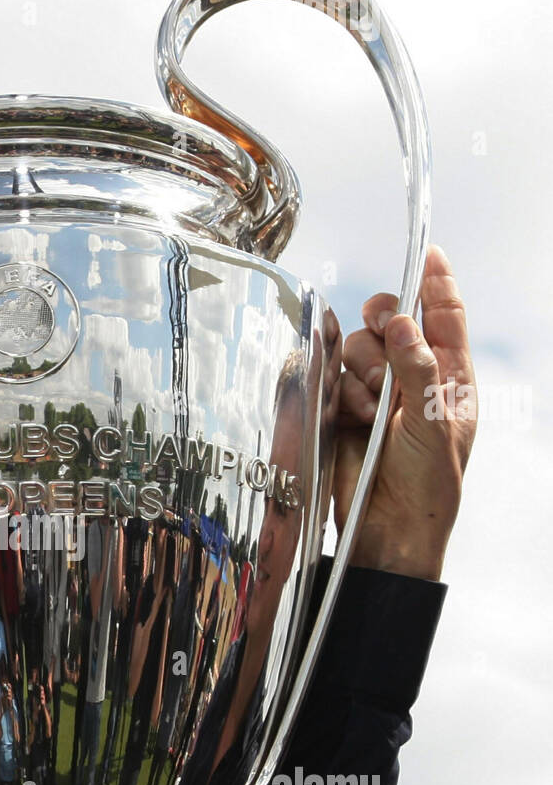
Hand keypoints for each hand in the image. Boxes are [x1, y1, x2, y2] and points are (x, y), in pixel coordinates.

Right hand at [334, 245, 476, 580]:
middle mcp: (412, 380)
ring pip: (357, 349)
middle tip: (383, 332)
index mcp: (450, 378)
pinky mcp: (343, 412)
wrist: (389, 532)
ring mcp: (376, 396)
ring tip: (375, 409)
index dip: (435, 282)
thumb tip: (404, 322)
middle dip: (384, 325)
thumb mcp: (434, 424)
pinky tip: (356, 417)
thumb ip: (419, 370)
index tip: (429, 253)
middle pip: (391, 323)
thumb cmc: (429, 485)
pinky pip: (334, 378)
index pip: (444, 316)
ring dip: (364, 371)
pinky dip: (343, 392)